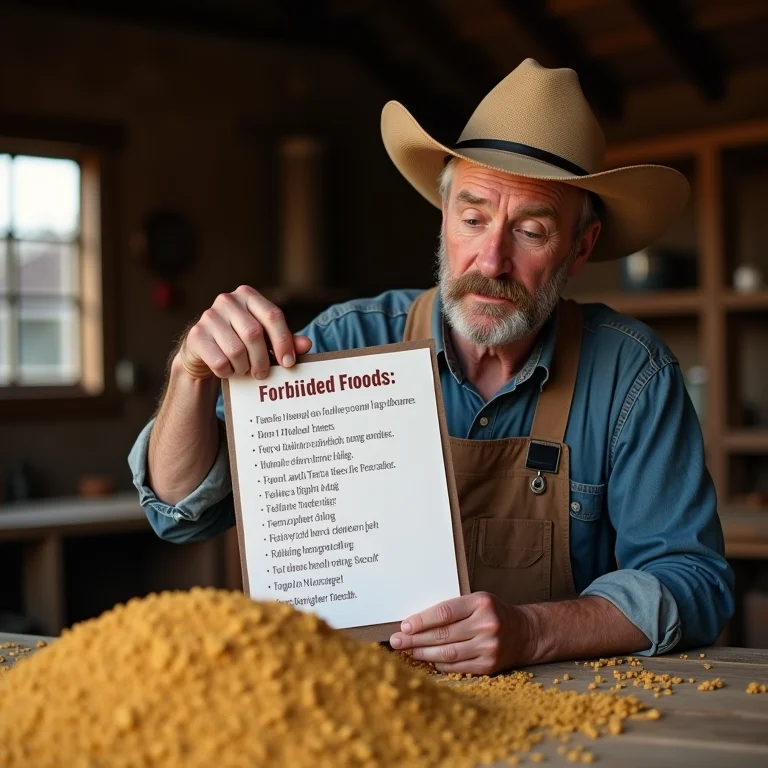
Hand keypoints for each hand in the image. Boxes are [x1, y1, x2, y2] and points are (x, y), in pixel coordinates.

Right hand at [177, 285, 311, 379]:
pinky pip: (219, 361)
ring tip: (244, 370)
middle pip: (254, 334)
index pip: (272, 315)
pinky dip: (227, 372)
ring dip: (244, 367)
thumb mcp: (266, 340)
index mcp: (248, 296)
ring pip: (236, 350)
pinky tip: (228, 370)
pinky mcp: (196, 335)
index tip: (288, 363)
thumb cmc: (241, 343)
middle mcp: (227, 300)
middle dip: (262, 359)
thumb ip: (286, 341)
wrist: (204, 352)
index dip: (283, 341)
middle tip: (263, 374)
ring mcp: (209, 316)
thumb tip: (306, 345)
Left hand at [388, 592, 534, 674]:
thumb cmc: (493, 613)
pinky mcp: (489, 665)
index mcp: (481, 603)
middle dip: (415, 639)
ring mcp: (489, 647)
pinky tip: (427, 659)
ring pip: (448, 653)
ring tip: (407, 651)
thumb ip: (453, 609)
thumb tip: (416, 621)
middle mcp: (486, 625)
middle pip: (443, 635)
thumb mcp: (477, 601)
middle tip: (396, 641)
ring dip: (423, 653)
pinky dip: (439, 663)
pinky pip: (457, 666)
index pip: (444, 613)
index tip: (404, 625)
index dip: (421, 620)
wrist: (525, 633)